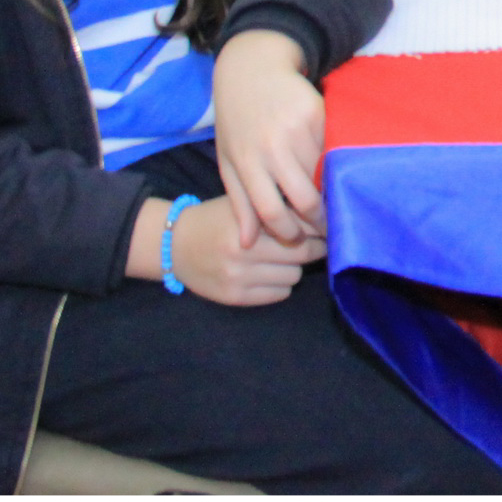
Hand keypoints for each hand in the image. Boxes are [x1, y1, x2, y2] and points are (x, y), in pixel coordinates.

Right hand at [126, 195, 322, 306]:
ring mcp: (239, 277)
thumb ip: (277, 209)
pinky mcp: (235, 298)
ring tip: (284, 258)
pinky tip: (270, 273)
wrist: (174, 245)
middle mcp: (244, 251)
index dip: (318, 226)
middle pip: (303, 253)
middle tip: (316, 242)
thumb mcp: (243, 204)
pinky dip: (282, 284)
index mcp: (248, 222)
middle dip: (315, 247)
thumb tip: (320, 214)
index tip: (327, 225)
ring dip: (295, 267)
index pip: (300, 226)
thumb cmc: (215, 218)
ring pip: (294, 276)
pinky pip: (280, 294)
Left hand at [211, 31, 324, 246]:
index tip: (298, 239)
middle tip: (325, 228)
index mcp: (247, 162)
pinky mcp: (318, 113)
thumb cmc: (237, 120)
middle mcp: (272, 147)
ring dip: (328, 191)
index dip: (289, 232)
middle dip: (318, 220)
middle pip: (305, 198)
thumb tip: (248, 243)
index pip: (271, 211)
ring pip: (323, 174)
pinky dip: (333, 162)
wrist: (251, 69)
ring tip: (330, 199)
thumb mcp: (228, 160)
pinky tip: (332, 167)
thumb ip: (239, 202)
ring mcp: (297, 129)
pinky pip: (332, 149)